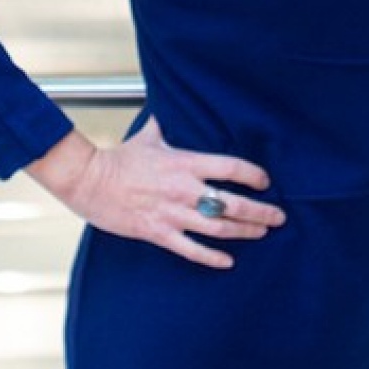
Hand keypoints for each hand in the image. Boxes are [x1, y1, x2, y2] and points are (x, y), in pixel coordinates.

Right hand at [26, 115, 285, 269]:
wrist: (89, 180)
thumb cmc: (119, 158)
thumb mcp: (148, 136)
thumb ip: (166, 124)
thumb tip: (171, 107)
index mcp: (185, 163)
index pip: (230, 168)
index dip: (254, 175)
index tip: (266, 181)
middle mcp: (184, 189)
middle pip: (233, 204)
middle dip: (261, 212)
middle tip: (279, 216)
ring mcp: (172, 213)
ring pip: (219, 228)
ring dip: (245, 232)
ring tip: (262, 232)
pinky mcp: (159, 233)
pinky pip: (192, 250)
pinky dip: (213, 257)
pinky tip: (228, 261)